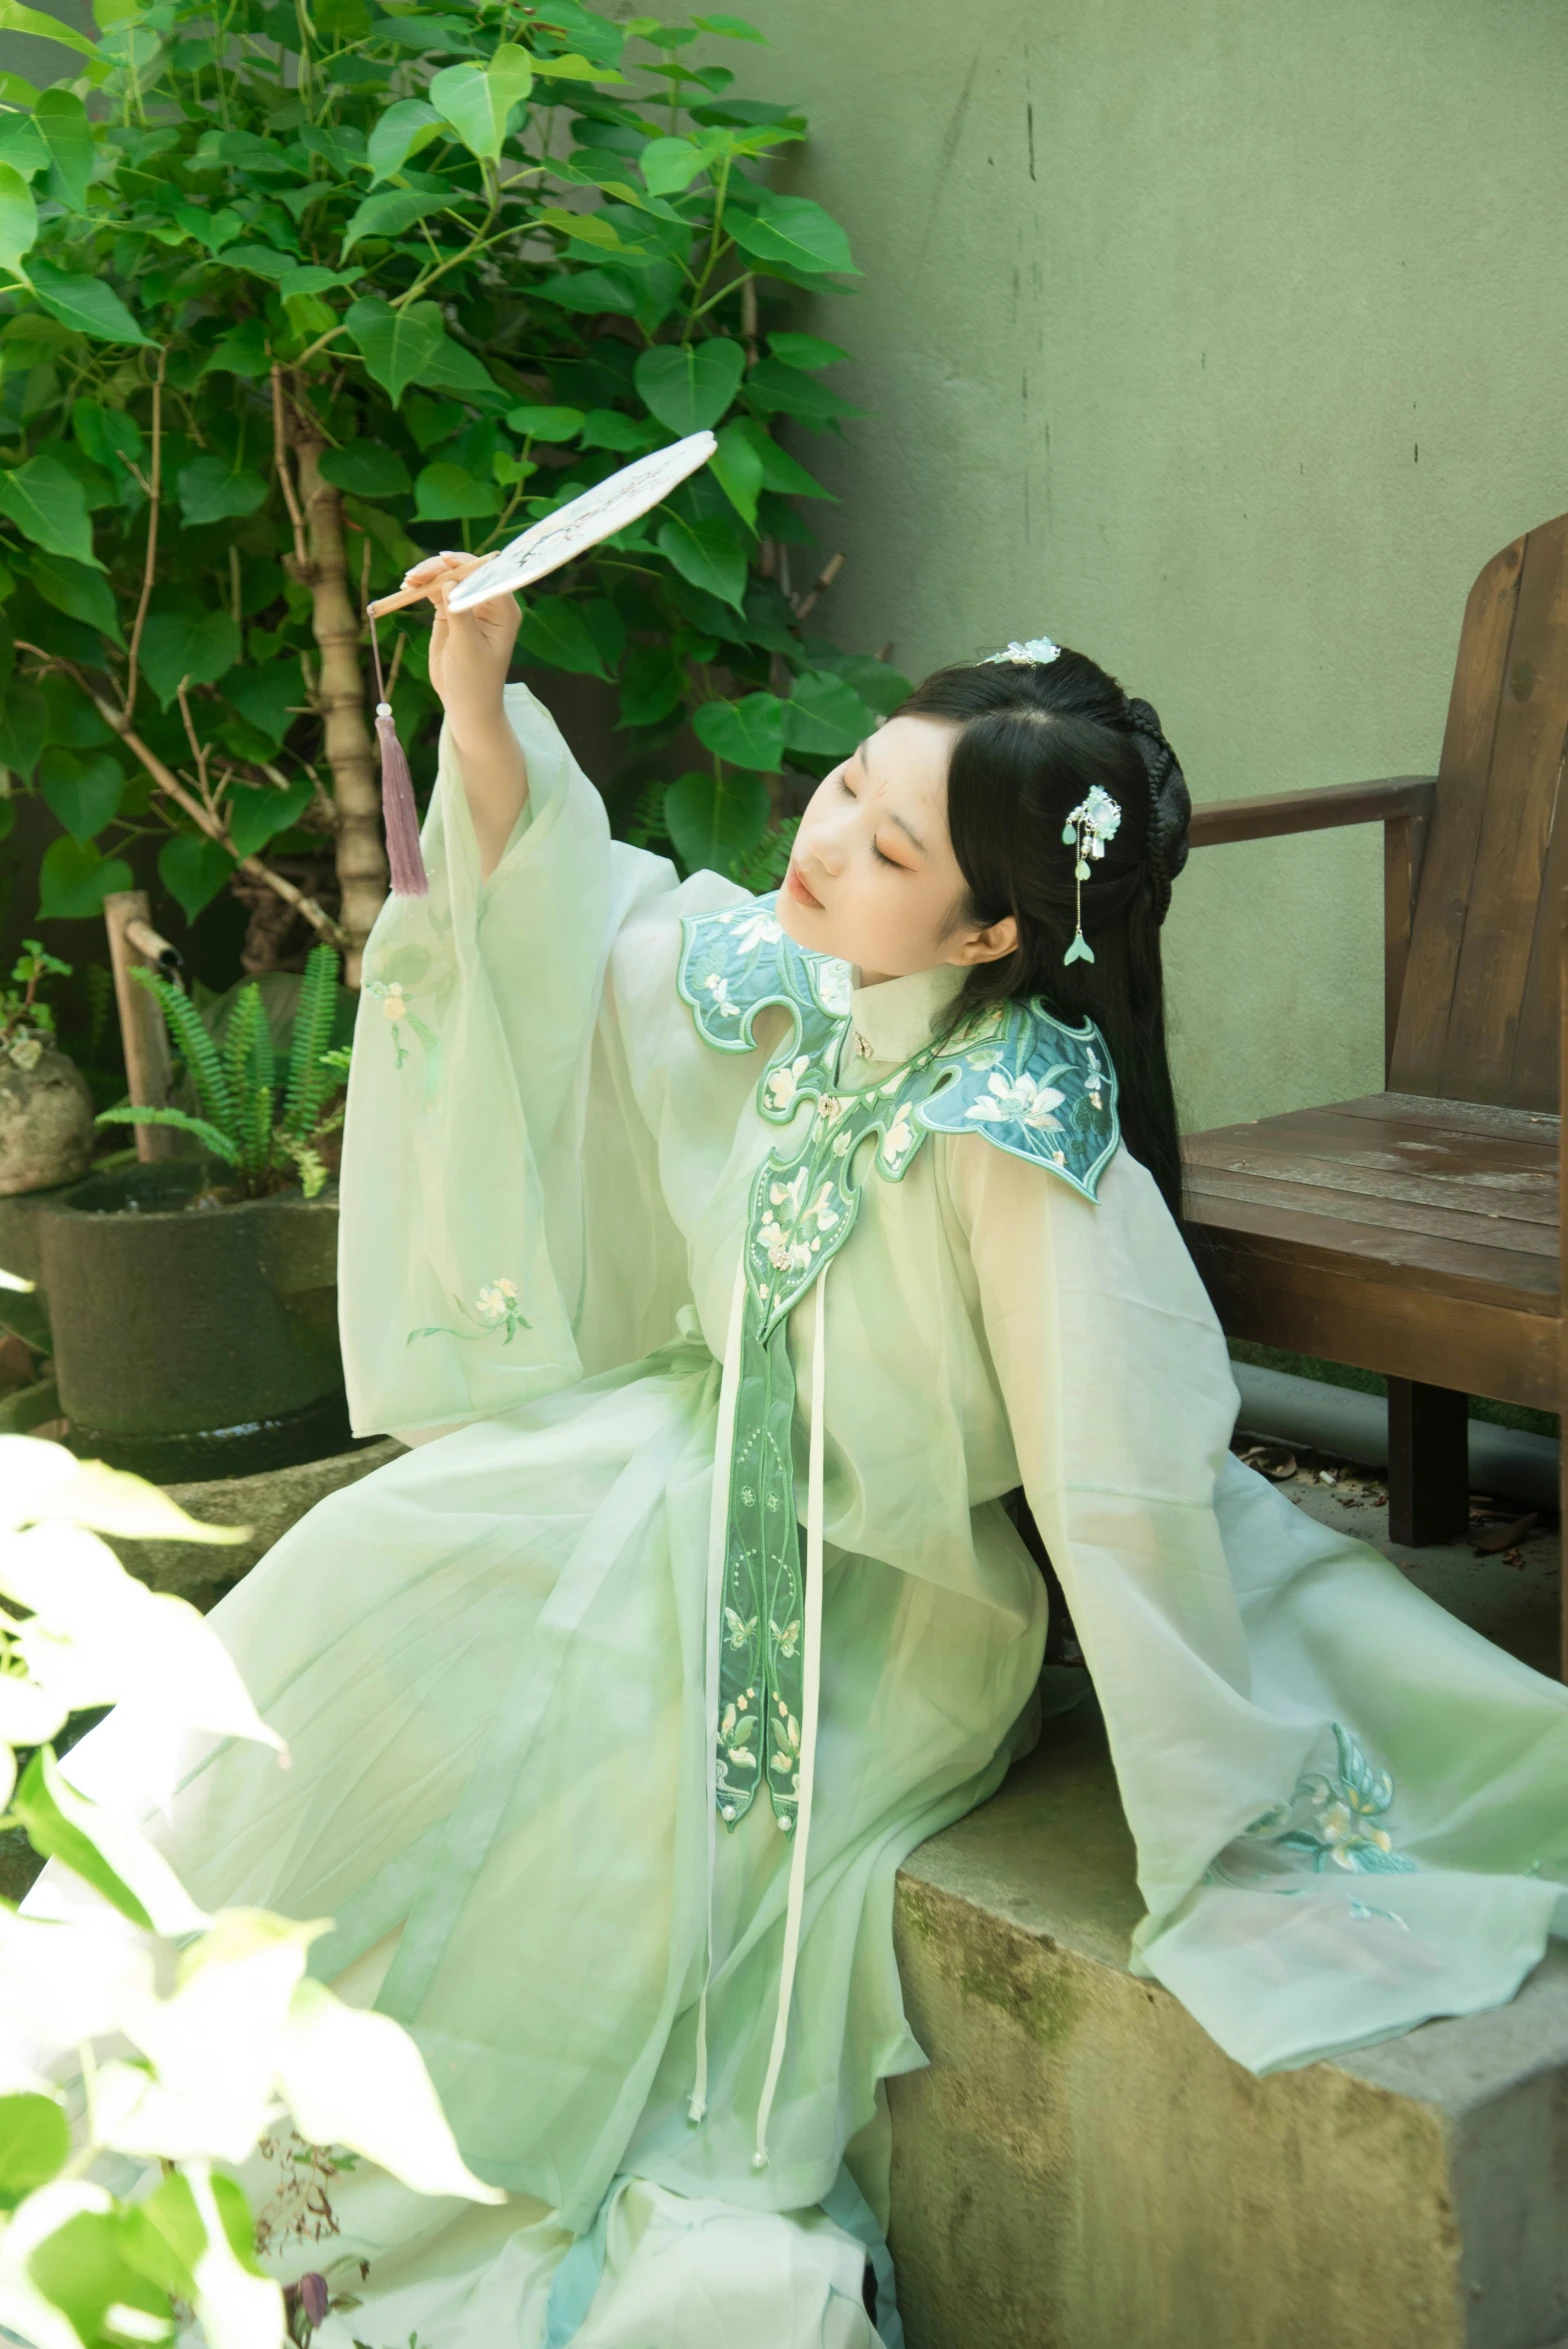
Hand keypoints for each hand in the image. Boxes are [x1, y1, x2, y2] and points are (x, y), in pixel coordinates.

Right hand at [400, 551, 521, 740]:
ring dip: (427, 576)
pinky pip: (436, 591)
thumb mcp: (467, 647)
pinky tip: (407, 588)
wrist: (464, 702)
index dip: (466, 564)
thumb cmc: (474, 679)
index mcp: (503, 609)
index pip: (487, 576)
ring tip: (407, 582)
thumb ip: (460, 615)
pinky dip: (421, 588)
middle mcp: (488, 603)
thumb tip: (450, 584)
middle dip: (440, 569)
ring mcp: (467, 605)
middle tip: (415, 576)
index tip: (445, 560)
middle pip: (464, 572)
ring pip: (447, 579)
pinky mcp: (450, 612)